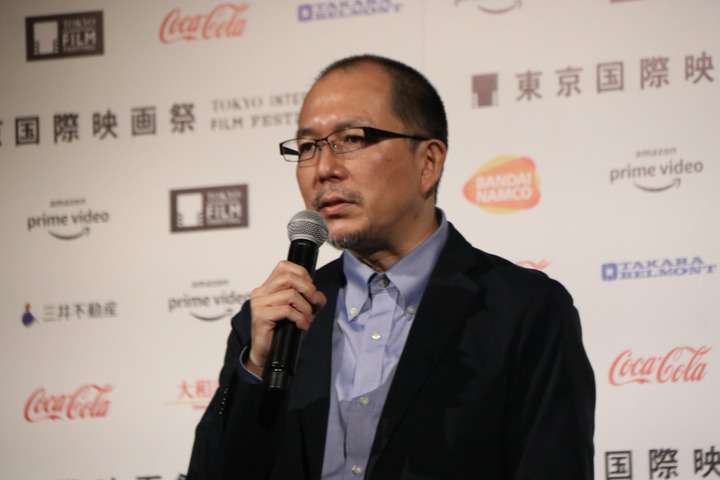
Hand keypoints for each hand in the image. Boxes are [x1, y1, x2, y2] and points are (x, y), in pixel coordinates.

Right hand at [245, 261, 326, 376]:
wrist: (266, 353)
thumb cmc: (282, 330)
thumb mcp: (299, 310)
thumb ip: (308, 299)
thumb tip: (319, 296)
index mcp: (267, 287)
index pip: (284, 266)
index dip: (302, 274)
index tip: (310, 289)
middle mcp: (260, 292)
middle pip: (288, 277)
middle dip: (307, 288)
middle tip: (314, 303)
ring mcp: (259, 303)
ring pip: (290, 294)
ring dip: (305, 308)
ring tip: (307, 319)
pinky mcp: (260, 316)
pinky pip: (286, 310)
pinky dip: (299, 318)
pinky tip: (302, 325)